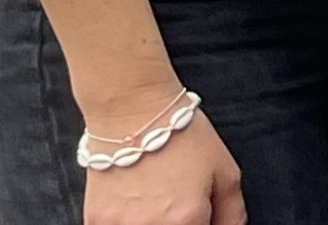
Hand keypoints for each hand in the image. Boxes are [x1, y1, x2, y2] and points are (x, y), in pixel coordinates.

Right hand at [84, 107, 243, 224]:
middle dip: (180, 224)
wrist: (133, 113)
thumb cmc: (180, 136)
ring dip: (154, 222)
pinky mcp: (95, 221)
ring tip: (156, 200)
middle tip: (179, 204)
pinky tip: (135, 204)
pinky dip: (128, 222)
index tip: (201, 216)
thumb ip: (232, 213)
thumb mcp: (226, 171)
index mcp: (186, 219)